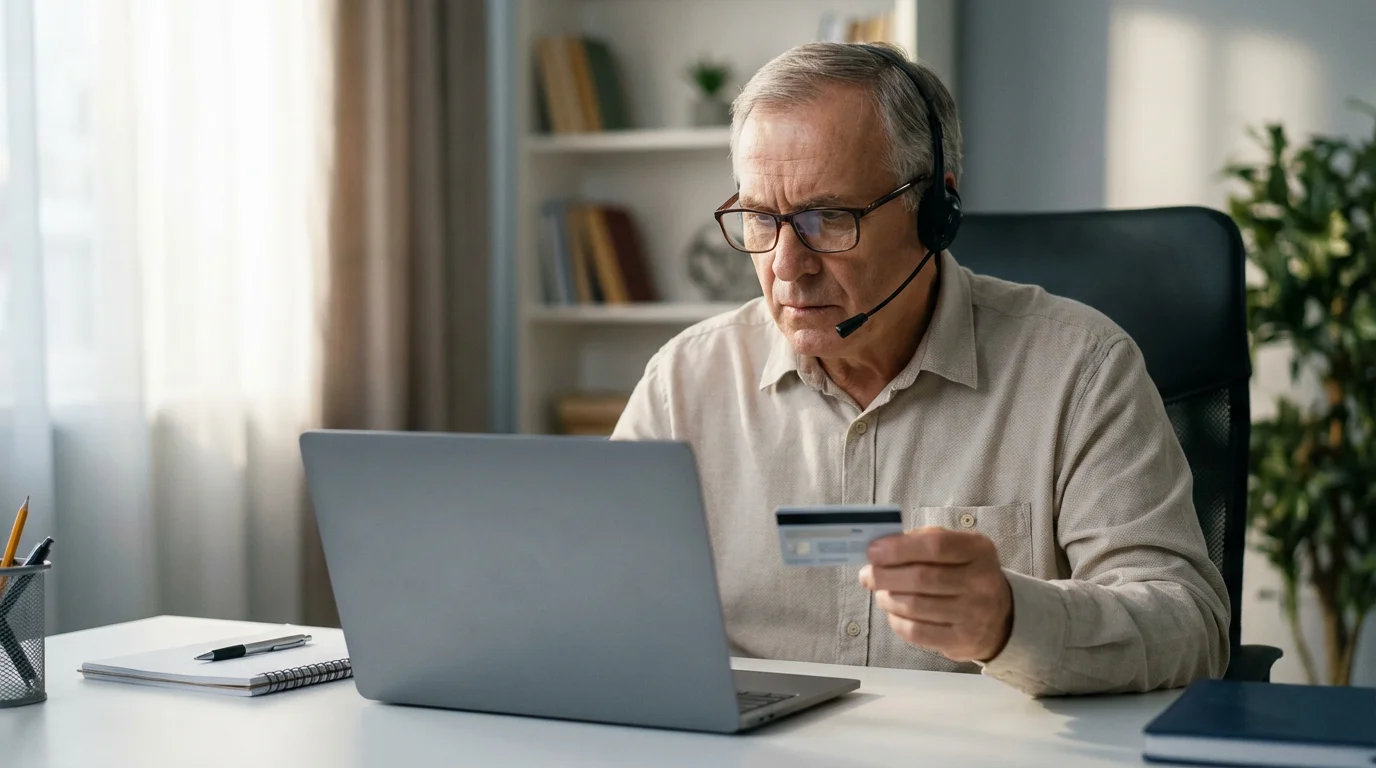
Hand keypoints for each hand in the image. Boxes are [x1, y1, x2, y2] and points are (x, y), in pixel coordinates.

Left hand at [859, 526, 1012, 662]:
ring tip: (880, 593)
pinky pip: (917, 632)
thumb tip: (881, 546)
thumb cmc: (967, 573)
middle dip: (885, 576)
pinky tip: (893, 612)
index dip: (899, 548)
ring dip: (887, 598)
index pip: (935, 545)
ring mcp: (973, 614)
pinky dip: (896, 620)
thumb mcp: (958, 547)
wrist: (1001, 618)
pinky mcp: (961, 641)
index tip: (872, 551)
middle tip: (867, 575)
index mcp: (978, 550)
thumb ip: (923, 541)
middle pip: (921, 578)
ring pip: (914, 606)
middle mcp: (980, 582)